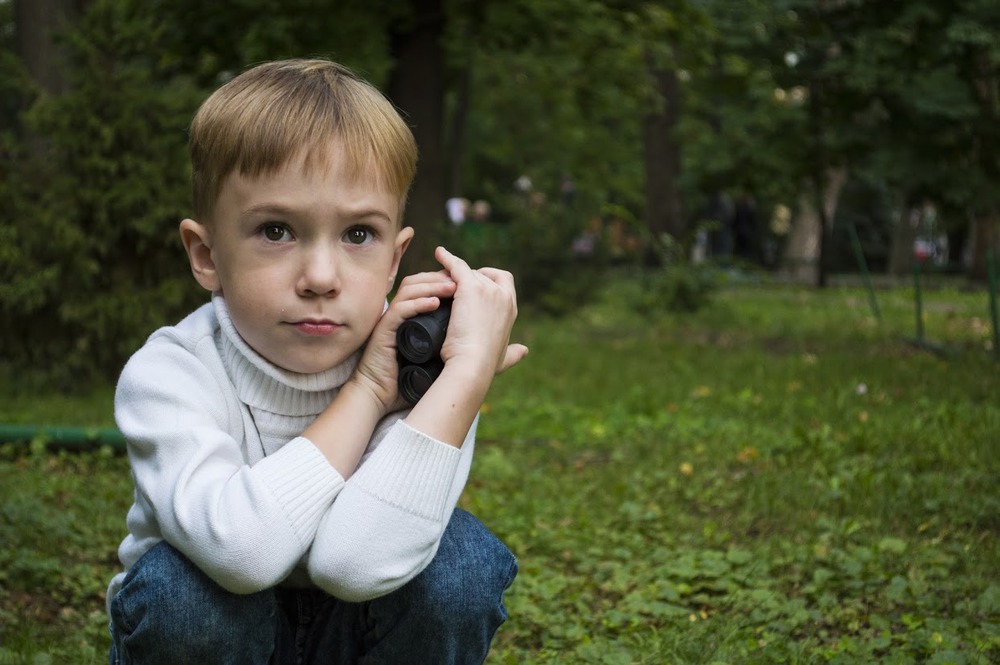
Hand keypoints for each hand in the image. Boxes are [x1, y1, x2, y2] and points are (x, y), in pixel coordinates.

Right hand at [350, 269, 457, 412]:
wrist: (378, 396)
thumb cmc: (403, 381)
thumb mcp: (430, 358)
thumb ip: (445, 346)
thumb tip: (472, 340)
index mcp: (409, 317)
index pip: (424, 288)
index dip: (442, 282)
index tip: (465, 285)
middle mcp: (398, 314)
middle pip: (417, 282)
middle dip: (439, 278)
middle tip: (461, 280)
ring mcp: (390, 320)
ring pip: (409, 290)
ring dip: (432, 286)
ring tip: (452, 288)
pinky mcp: (384, 330)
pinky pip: (401, 309)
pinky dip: (418, 303)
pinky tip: (435, 303)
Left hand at [434, 246, 527, 380]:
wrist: (472, 364)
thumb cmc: (484, 365)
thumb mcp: (503, 358)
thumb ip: (514, 353)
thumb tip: (524, 351)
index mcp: (510, 308)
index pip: (504, 281)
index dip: (489, 279)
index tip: (477, 285)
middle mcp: (502, 294)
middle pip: (483, 275)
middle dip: (467, 279)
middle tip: (450, 286)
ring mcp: (487, 288)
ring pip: (468, 272)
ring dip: (454, 273)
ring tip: (438, 276)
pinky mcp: (469, 286)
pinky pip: (457, 266)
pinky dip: (447, 258)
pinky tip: (438, 254)